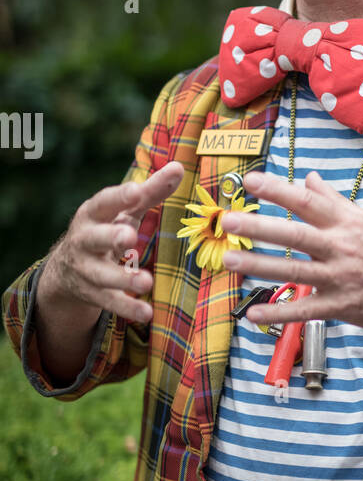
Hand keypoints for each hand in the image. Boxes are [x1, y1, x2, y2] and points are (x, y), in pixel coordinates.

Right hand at [39, 162, 184, 324]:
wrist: (66, 268)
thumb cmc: (106, 228)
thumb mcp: (124, 210)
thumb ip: (151, 191)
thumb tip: (179, 167)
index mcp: (93, 214)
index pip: (105, 202)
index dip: (120, 196)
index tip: (136, 190)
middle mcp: (84, 240)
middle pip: (95, 238)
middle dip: (111, 237)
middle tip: (129, 237)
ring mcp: (86, 268)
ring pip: (102, 274)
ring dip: (123, 278)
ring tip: (145, 282)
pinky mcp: (93, 293)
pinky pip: (110, 302)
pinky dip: (127, 308)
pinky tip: (146, 313)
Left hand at [221, 170, 362, 332]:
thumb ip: (333, 201)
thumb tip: (310, 178)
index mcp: (345, 224)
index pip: (307, 203)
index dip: (278, 190)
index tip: (251, 181)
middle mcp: (341, 248)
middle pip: (295, 235)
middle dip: (259, 227)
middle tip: (229, 221)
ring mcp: (340, 278)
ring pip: (294, 271)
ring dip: (259, 266)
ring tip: (229, 261)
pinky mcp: (340, 305)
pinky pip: (305, 310)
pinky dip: (279, 312)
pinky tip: (253, 313)